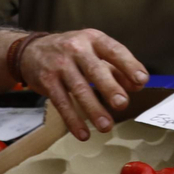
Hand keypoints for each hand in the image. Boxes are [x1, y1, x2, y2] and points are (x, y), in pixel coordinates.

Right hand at [20, 29, 147, 140]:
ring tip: (106, 126)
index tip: (142, 80)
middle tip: (122, 104)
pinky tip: (82, 133)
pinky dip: (72, 120)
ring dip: (93, 109)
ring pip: (78, 89)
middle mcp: (76, 49)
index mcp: (93, 39)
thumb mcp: (94, 52)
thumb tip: (138, 86)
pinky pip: (61, 102)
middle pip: (95, 70)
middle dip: (109, 88)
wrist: (31, 50)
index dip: (129, 65)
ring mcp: (60, 64)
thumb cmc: (71, 53)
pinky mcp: (47, 81)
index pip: (114, 50)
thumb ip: (117, 68)